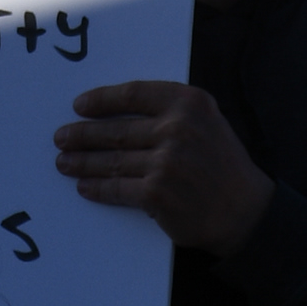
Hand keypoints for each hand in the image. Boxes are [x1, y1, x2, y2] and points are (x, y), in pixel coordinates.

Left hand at [54, 79, 271, 249]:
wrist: (245, 211)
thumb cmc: (222, 164)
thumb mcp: (206, 121)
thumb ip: (170, 110)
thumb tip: (115, 111)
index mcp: (188, 102)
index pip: (132, 94)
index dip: (101, 100)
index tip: (80, 106)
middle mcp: (176, 128)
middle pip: (115, 129)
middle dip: (82, 135)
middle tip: (61, 138)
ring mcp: (165, 162)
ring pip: (111, 160)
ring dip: (82, 162)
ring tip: (64, 162)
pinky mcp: (156, 193)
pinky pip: (117, 188)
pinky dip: (97, 188)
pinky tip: (84, 186)